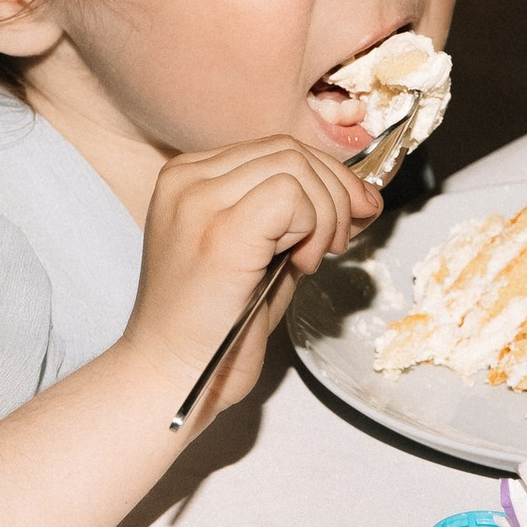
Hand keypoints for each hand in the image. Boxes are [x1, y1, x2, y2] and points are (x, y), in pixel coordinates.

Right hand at [125, 137, 381, 422]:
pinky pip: (290, 194)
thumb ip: (294, 218)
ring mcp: (198, 201)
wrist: (168, 378)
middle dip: (335, 192)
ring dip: (325, 213)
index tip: (352, 216)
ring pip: (294, 166)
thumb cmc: (214, 329)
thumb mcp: (258, 255)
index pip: (274, 149)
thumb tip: (358, 195)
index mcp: (189, 179)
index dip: (325, 179)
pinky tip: (299, 264)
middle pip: (288, 150)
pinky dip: (311, 225)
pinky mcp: (220, 231)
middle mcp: (186, 179)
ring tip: (312, 260)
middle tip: (340, 242)